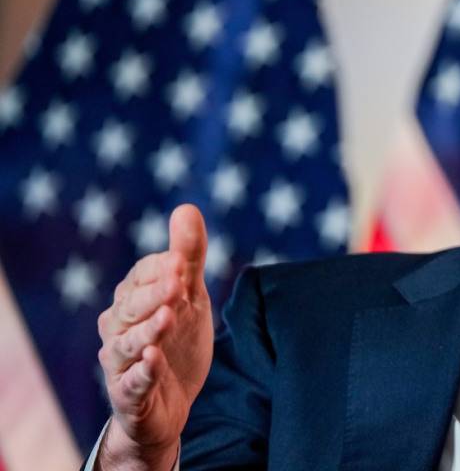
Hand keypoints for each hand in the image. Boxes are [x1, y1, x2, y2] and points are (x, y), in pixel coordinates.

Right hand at [96, 204, 213, 469]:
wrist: (171, 403)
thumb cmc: (176, 341)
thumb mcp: (190, 297)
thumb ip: (188, 256)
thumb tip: (186, 208)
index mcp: (131, 300)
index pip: (142, 276)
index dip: (163, 269)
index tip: (184, 262)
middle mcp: (118, 328)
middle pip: (130, 307)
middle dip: (153, 295)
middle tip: (179, 284)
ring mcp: (120, 363)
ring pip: (127, 344)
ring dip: (147, 330)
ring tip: (168, 318)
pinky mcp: (128, 395)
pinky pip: (132, 383)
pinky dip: (142, 372)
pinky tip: (153, 360)